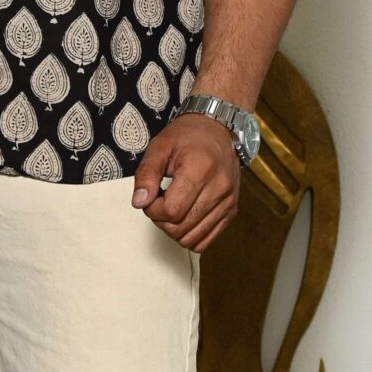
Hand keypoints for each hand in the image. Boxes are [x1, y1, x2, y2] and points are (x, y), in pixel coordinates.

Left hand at [132, 114, 240, 253]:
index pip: (171, 211)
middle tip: (159, 199)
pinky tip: (185, 214)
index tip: (152, 194)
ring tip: (172, 205)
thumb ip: (146, 175)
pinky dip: (190, 234)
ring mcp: (228, 202)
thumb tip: (140, 203)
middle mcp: (219, 189)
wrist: (218, 130)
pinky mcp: (231, 211)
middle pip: (180, 228)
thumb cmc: (188, 137)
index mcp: (201, 170)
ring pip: (192, 239)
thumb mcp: (159, 147)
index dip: (153, 209)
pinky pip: (206, 240)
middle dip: (161, 220)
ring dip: (174, 229)